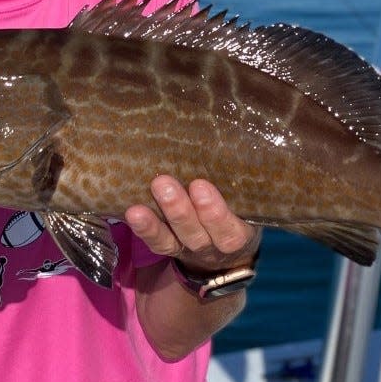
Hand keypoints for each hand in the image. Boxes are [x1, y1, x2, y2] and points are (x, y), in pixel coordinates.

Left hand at [125, 176, 260, 273]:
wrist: (228, 247)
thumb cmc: (239, 206)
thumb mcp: (247, 198)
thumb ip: (238, 178)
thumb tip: (234, 133)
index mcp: (239, 232)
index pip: (232, 231)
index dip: (215, 213)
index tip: (200, 185)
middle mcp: (214, 244)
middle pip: (198, 235)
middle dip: (180, 210)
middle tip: (164, 184)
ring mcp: (190, 247)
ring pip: (174, 239)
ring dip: (159, 218)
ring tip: (148, 192)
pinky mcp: (170, 247)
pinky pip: (157, 243)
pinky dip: (145, 229)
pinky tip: (133, 213)